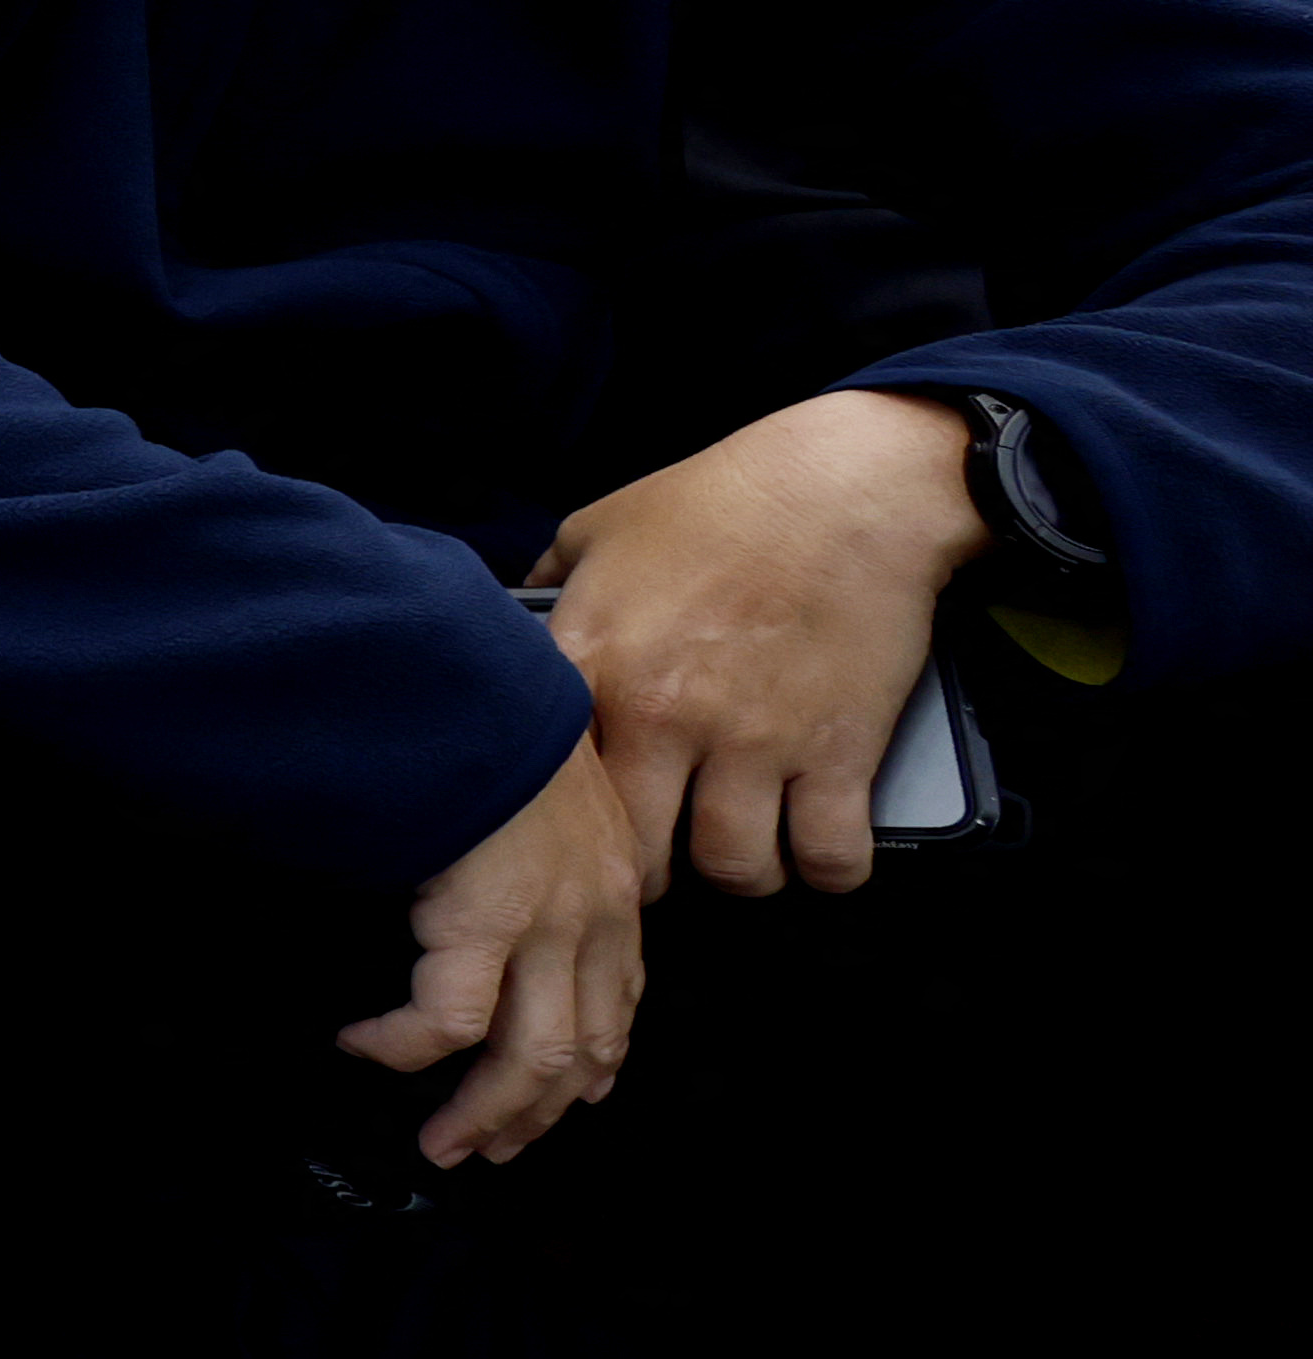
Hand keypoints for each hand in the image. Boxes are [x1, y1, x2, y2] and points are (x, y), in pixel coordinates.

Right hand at [351, 742, 657, 1164]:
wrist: (466, 683)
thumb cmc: (486, 717)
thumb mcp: (539, 782)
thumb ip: (534, 837)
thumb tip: (490, 874)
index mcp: (608, 883)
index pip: (619, 997)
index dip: (597, 1058)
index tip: (575, 1096)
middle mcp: (591, 916)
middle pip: (581, 1047)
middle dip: (537, 1113)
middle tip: (493, 1148)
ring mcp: (543, 925)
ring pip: (531, 1057)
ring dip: (483, 1112)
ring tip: (441, 1141)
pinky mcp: (483, 924)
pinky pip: (448, 1022)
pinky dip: (404, 1047)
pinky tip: (367, 1046)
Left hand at [533, 387, 979, 896]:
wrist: (842, 486)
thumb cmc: (719, 499)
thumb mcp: (600, 527)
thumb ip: (551, 585)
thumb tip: (517, 613)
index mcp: (592, 665)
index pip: (551, 792)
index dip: (568, 824)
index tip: (587, 828)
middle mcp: (662, 716)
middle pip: (641, 858)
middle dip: (654, 872)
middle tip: (673, 854)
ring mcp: (753, 740)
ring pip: (736, 870)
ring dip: (745, 871)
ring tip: (749, 851)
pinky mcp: (839, 751)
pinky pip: (831, 858)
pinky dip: (831, 870)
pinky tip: (820, 850)